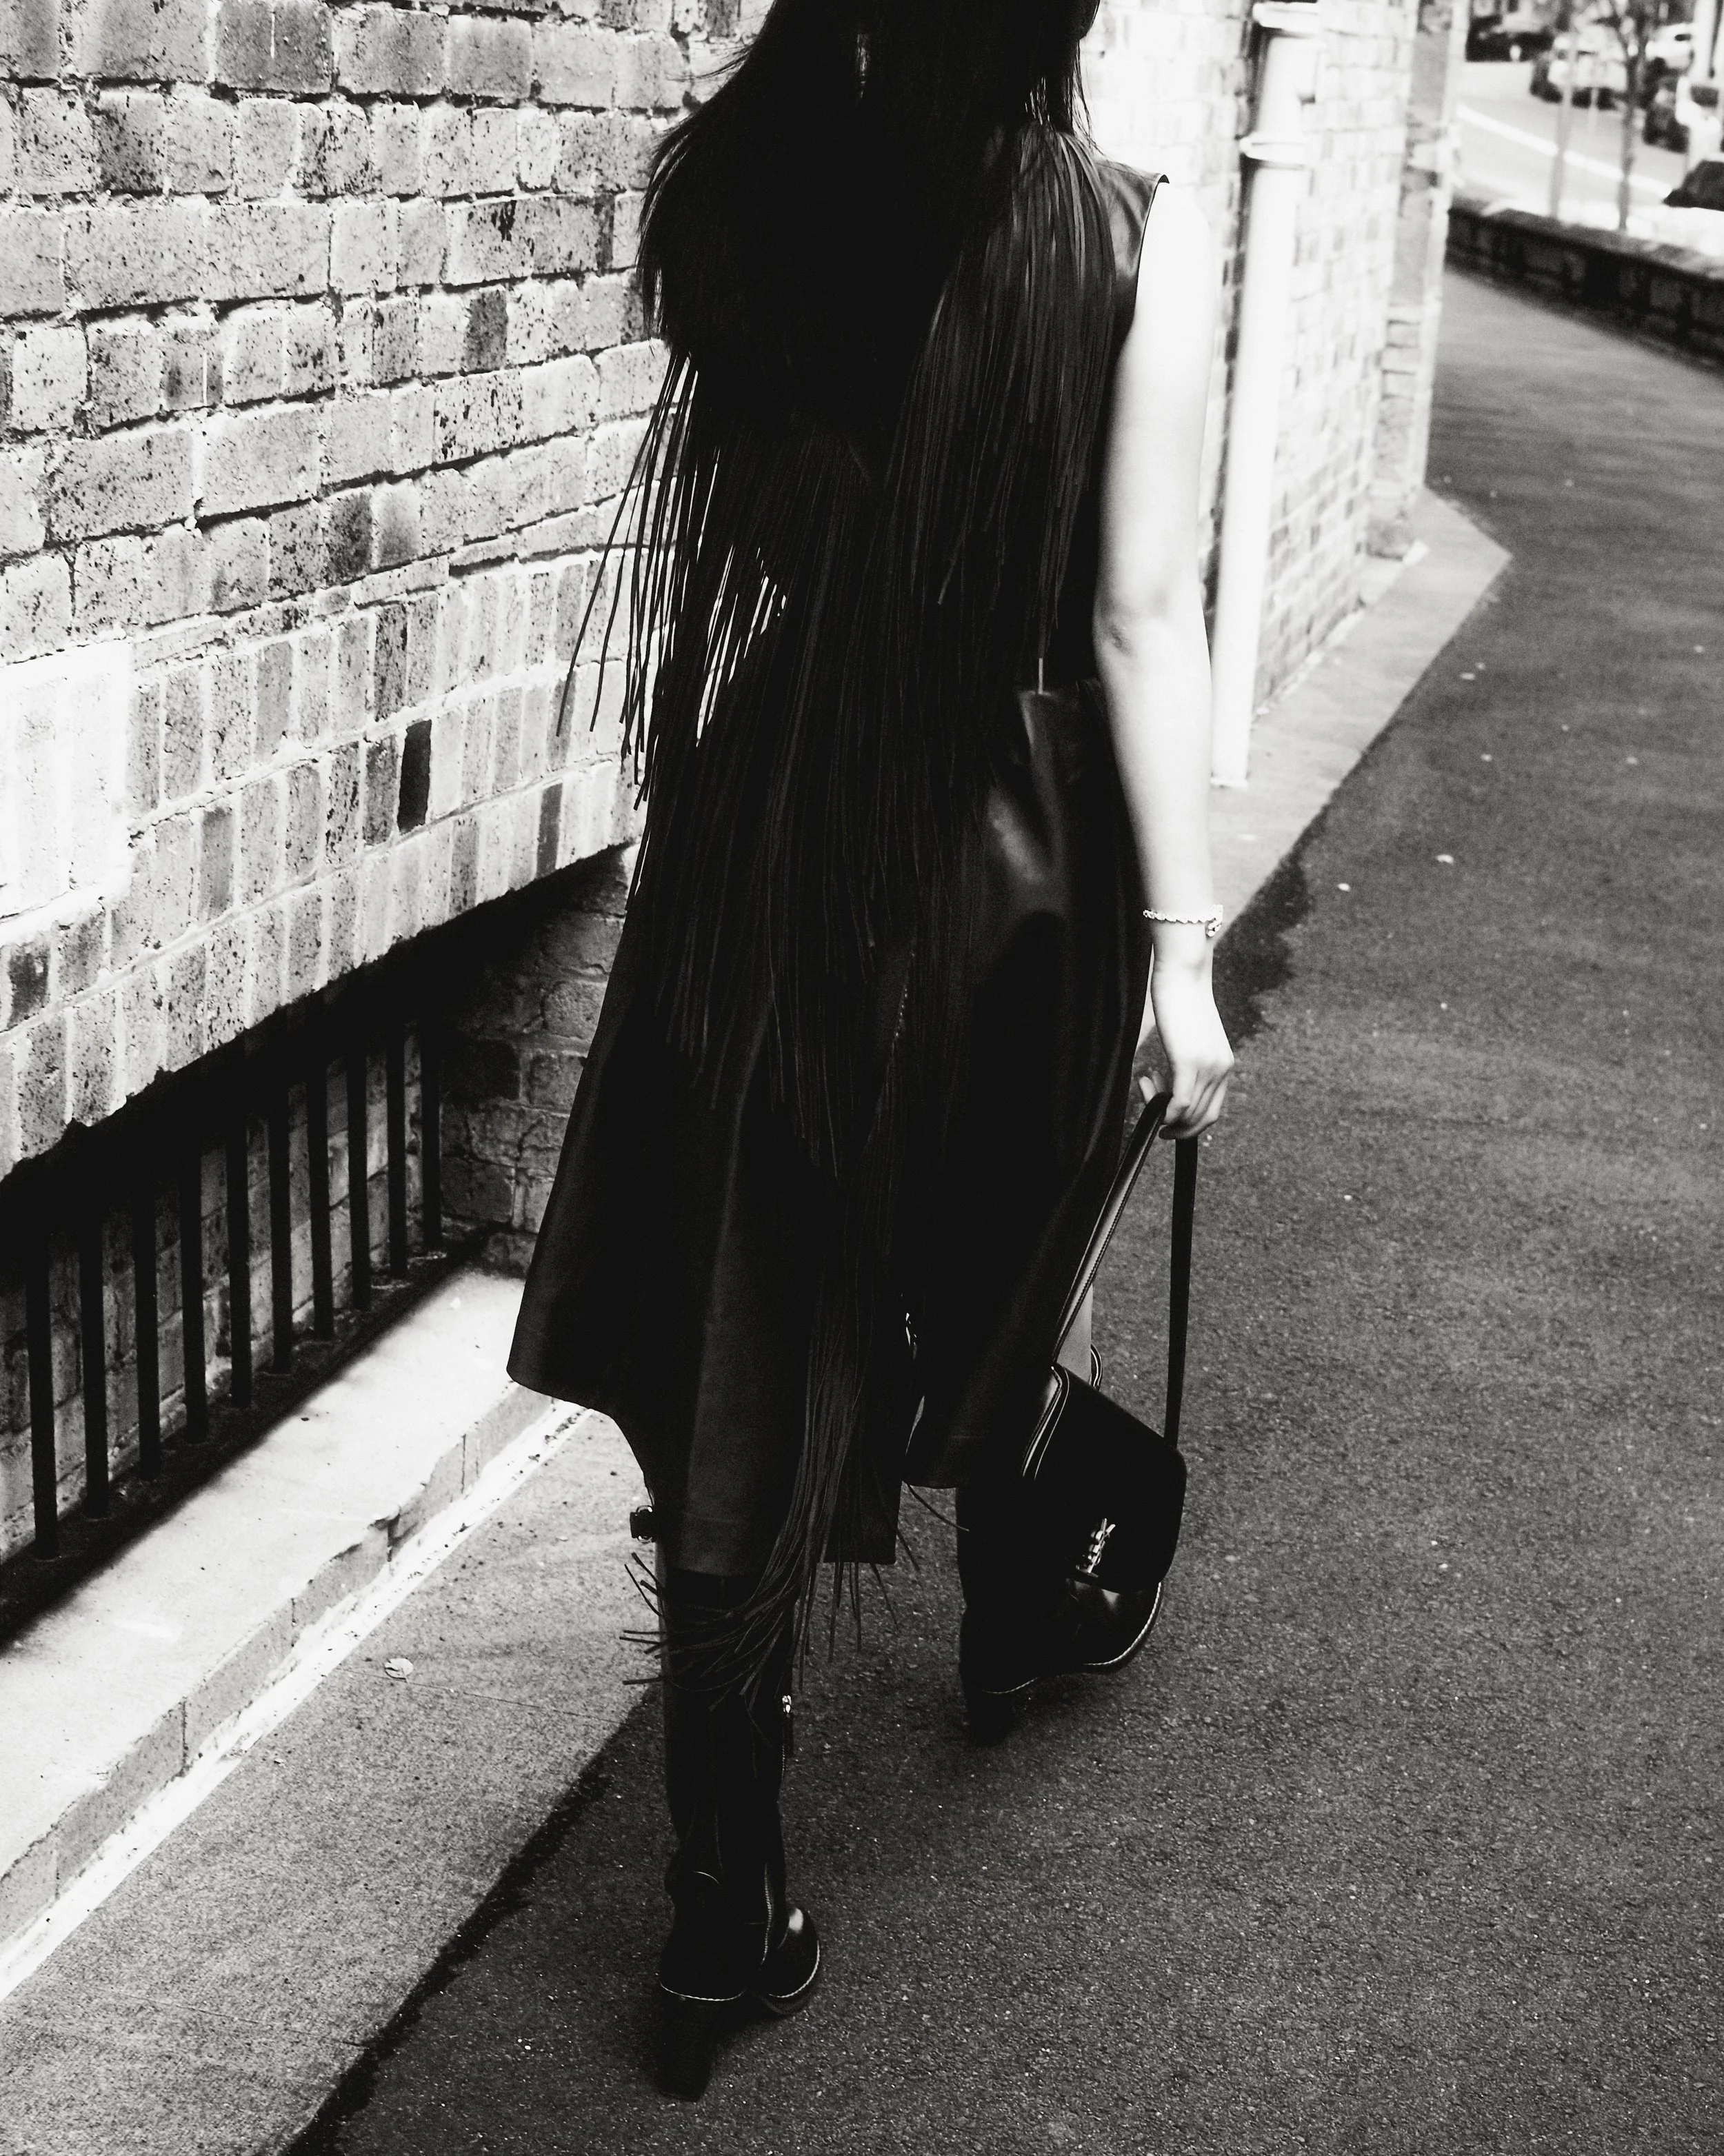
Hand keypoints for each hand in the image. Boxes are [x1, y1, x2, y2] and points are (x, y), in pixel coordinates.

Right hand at [1139, 956, 1233, 1138]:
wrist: (1184, 973)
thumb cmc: (1181, 998)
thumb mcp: (1189, 1036)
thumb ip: (1185, 1061)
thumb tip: (1164, 1080)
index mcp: (1224, 1064)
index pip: (1212, 1111)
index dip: (1187, 1121)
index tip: (1164, 1110)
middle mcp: (1221, 1069)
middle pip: (1202, 1119)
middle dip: (1174, 1124)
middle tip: (1151, 1106)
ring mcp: (1207, 1067)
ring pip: (1189, 1114)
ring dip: (1162, 1111)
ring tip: (1145, 1083)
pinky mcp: (1188, 1061)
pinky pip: (1180, 1103)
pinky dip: (1164, 1111)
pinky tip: (1147, 1092)